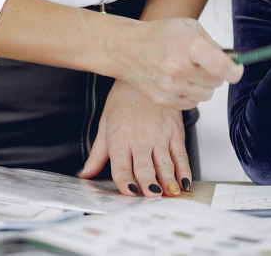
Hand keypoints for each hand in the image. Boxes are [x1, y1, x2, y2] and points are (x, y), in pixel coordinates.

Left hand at [78, 81, 190, 196]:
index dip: (124, 180)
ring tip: (170, 193)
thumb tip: (85, 174)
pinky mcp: (175, 131)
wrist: (144, 74)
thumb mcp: (105, 124)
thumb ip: (97, 154)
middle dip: (148, 183)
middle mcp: (140, 138)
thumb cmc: (123, 99)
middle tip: (152, 196)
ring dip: (168, 180)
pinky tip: (185, 182)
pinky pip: (180, 154)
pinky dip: (184, 170)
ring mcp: (159, 135)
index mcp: (119, 138)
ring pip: (165, 163)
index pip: (120, 165)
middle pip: (144, 166)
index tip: (129, 193)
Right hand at [117, 18, 241, 109]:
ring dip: (204, 85)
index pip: (220, 66)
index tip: (236, 70)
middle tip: (203, 63)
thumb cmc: (157, 36)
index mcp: (187, 46)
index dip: (234, 71)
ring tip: (189, 71)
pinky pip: (193, 103)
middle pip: (216, 82)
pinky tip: (180, 80)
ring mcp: (171, 87)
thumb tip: (232, 60)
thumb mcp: (188, 27)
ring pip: (207, 95)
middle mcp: (179, 68)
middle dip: (216, 73)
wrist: (127, 49)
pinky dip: (191, 93)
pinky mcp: (165, 100)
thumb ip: (212, 44)